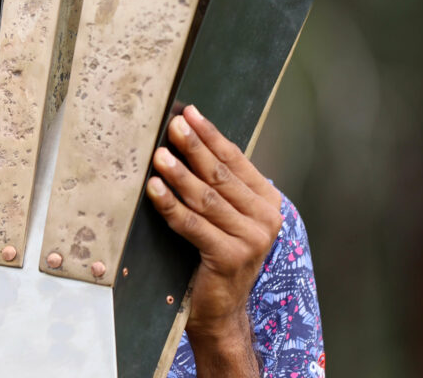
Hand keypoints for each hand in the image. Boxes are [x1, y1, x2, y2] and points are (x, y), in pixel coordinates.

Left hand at [145, 105, 282, 353]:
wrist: (221, 310)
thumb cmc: (217, 255)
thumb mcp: (225, 216)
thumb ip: (218, 185)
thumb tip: (186, 138)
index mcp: (267, 203)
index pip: (236, 160)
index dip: (211, 135)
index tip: (189, 112)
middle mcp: (265, 220)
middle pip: (221, 175)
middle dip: (194, 147)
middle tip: (173, 126)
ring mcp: (250, 240)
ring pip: (207, 198)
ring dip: (180, 174)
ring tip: (160, 155)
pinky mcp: (229, 258)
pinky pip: (193, 225)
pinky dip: (171, 205)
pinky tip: (154, 189)